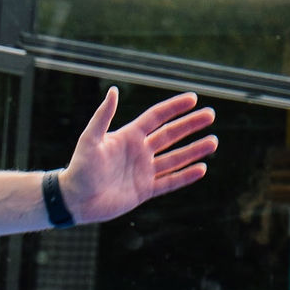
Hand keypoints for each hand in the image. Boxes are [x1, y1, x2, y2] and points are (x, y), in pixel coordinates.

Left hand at [57, 88, 217, 222]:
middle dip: (191, 125)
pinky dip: (185, 176)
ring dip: (194, 150)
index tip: (193, 98)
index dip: (174, 107)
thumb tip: (113, 90)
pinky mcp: (144, 190)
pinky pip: (170, 182)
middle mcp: (139, 151)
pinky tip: (202, 169)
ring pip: (175, 158)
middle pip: (170, 135)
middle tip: (211, 115)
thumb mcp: (90, 139)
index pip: (156, 117)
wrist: (75, 200)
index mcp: (128, 136)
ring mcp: (143, 171)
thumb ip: (103, 116)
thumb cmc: (80, 167)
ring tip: (213, 141)